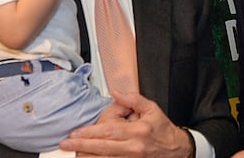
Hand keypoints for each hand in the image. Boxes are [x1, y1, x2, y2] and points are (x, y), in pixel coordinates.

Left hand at [59, 91, 193, 157]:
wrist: (177, 150)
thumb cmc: (163, 130)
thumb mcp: (152, 109)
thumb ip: (132, 99)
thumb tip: (115, 91)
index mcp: (137, 131)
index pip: (108, 132)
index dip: (89, 133)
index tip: (75, 132)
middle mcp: (133, 148)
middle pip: (102, 148)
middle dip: (82, 145)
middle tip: (66, 143)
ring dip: (87, 156)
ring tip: (73, 152)